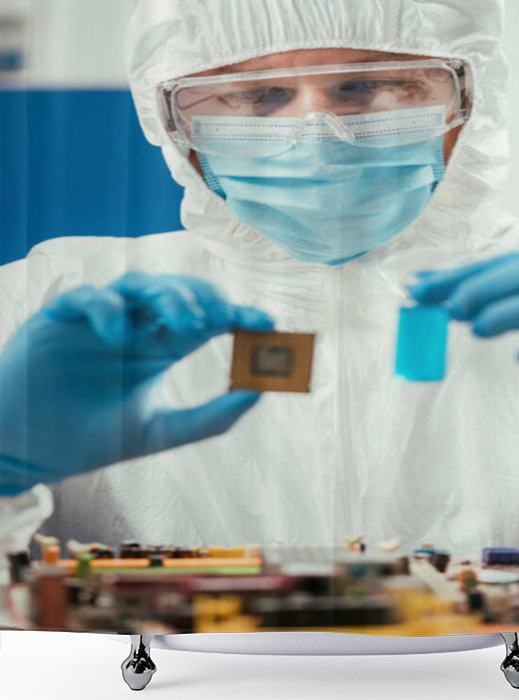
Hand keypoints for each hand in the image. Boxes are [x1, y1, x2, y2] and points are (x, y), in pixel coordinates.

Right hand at [0, 272, 273, 495]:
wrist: (28, 455)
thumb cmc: (93, 438)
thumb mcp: (159, 433)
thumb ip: (209, 418)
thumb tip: (259, 394)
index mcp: (160, 346)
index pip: (206, 319)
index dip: (238, 315)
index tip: (269, 323)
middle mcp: (134, 326)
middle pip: (177, 292)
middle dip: (205, 299)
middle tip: (228, 318)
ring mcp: (96, 322)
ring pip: (137, 285)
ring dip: (167, 295)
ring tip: (188, 323)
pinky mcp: (56, 322)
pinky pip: (84, 299)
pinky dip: (104, 309)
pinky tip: (119, 334)